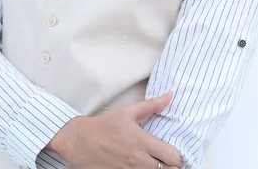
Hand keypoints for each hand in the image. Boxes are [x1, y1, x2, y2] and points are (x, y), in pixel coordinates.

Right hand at [47, 91, 181, 168]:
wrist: (80, 141)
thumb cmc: (105, 126)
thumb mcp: (128, 112)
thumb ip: (152, 105)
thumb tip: (170, 95)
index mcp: (142, 142)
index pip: (173, 157)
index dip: (176, 155)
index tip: (172, 152)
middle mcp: (138, 161)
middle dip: (170, 166)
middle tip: (165, 159)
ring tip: (154, 163)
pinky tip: (142, 167)